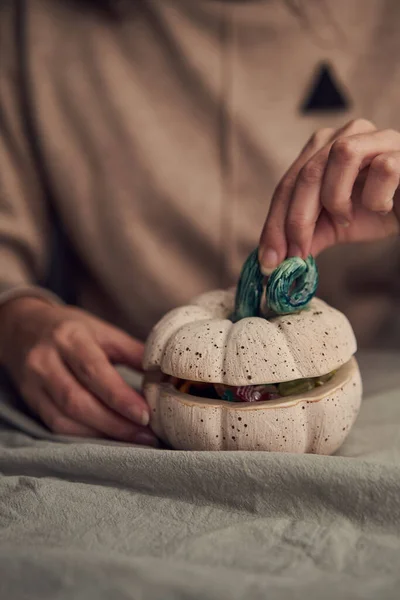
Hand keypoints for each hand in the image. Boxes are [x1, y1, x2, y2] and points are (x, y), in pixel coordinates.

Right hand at [0, 297, 157, 445]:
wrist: (23, 327)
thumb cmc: (71, 329)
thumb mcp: (102, 330)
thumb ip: (132, 351)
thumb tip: (164, 374)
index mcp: (69, 338)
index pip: (94, 372)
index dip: (120, 398)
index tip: (145, 415)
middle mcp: (46, 360)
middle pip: (79, 401)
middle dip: (116, 423)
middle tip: (146, 434)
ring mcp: (34, 383)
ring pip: (66, 419)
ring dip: (103, 434)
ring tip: (134, 439)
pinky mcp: (30, 400)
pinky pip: (57, 426)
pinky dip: (85, 435)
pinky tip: (108, 438)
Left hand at [259, 119, 399, 271]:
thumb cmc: (377, 210)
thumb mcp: (333, 226)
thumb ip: (305, 236)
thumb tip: (273, 260)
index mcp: (323, 148)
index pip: (288, 184)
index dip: (275, 222)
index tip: (269, 259)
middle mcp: (346, 134)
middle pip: (307, 172)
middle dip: (297, 219)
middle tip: (297, 254)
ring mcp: (377, 137)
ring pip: (341, 155)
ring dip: (337, 198)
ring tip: (347, 218)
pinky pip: (383, 168)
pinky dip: (376, 197)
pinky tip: (382, 207)